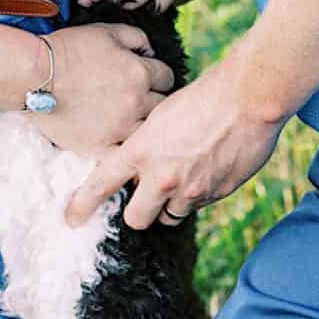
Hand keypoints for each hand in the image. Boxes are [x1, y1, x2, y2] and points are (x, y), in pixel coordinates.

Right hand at [27, 23, 174, 155]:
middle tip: (137, 98)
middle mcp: (136, 102)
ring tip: (128, 119)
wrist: (33, 75)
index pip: (167, 77)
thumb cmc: (66, 50)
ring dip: (142, 124)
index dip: (157, 75)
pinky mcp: (101, 146)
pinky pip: (124, 155)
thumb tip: (150, 51)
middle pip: (162, 106)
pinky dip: (125, 149)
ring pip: (148, 131)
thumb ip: (137, 38)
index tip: (146, 77)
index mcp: (140, 73)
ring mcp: (120, 127)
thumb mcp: (105, 31)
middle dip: (153, 99)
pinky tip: (119, 142)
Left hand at [66, 68, 283, 228]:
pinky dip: (197, 195)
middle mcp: (161, 177)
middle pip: (136, 219)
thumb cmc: (200, 99)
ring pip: (170, 216)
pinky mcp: (217, 194)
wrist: (247, 99)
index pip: (100, 185)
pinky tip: (205, 170)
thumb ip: (145, 147)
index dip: (82, 205)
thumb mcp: (158, 119)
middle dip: (139, 212)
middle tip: (144, 197)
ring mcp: (191, 190)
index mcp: (140, 152)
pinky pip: (199, 206)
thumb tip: (139, 166)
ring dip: (170, 205)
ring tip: (180, 178)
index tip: (71, 219)